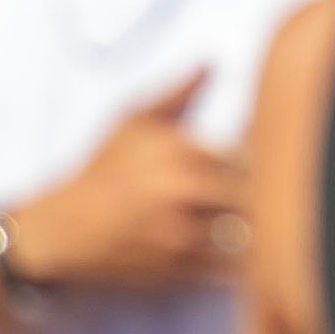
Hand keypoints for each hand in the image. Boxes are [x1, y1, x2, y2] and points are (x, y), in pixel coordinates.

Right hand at [0, 82, 249, 295]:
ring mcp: (182, 236)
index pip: (253, 151)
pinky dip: (245, 260)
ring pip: (249, 234)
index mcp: (181, 152)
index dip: (266, 155)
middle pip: (258, 195)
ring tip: (259, 219)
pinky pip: (231, 269)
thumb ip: (179, 92)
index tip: (268, 156)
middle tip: (271, 190)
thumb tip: (212, 62)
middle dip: (267, 193)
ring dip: (259, 228)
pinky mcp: (179, 271)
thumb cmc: (100, 171)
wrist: (63, 230)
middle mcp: (183, 194)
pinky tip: (243, 248)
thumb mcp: (132, 120)